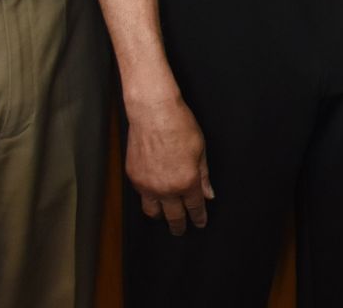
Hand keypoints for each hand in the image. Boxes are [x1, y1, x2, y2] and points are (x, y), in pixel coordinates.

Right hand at [126, 95, 212, 234]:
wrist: (153, 113)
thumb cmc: (180, 126)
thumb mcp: (200, 150)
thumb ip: (204, 176)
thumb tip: (208, 194)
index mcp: (186, 182)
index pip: (194, 208)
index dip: (199, 217)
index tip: (200, 223)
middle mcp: (165, 188)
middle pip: (173, 216)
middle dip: (179, 225)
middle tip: (181, 230)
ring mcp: (147, 185)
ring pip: (153, 212)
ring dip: (161, 216)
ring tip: (165, 217)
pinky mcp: (133, 177)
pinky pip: (142, 196)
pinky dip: (149, 199)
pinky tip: (153, 196)